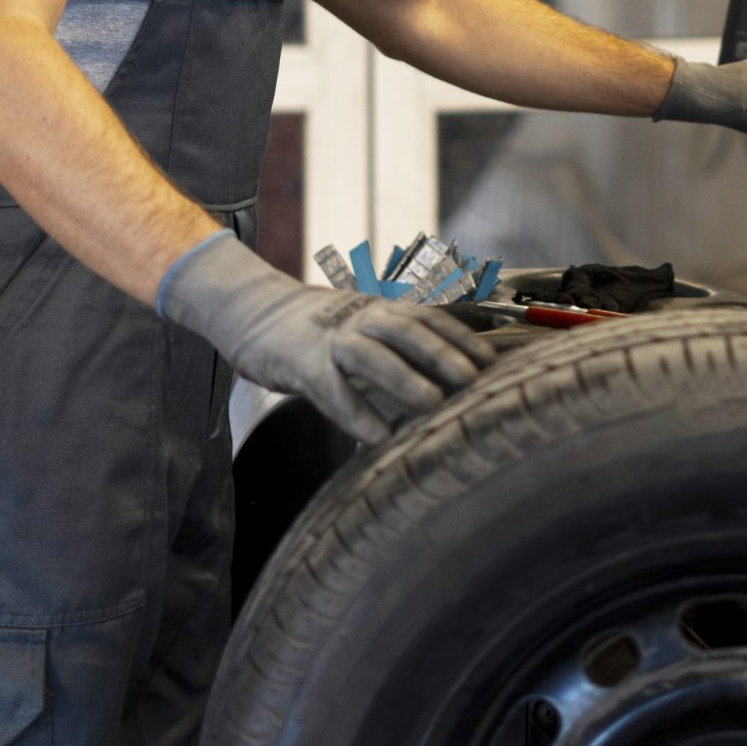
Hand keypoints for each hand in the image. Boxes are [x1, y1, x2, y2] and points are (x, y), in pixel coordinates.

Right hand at [157, 234, 492, 444]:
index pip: (430, 318)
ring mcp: (331, 339)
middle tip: (474, 381)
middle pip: (409, 331)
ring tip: (434, 405)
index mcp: (382, 308)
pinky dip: (355, 412)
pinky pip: (331, 389)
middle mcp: (362, 318)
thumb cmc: (320, 327)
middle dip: (444, 354)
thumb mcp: (366, 322)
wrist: (255, 310)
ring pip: (372, 356)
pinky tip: (376, 436)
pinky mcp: (301, 363)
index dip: (462, 339)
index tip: (492, 362)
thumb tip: (454, 367)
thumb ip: (403, 341)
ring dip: (405, 379)